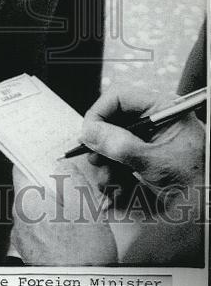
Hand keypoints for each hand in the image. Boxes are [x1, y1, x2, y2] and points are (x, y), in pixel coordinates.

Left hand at [10, 166, 117, 265]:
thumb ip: (70, 179)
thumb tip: (60, 164)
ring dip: (52, 208)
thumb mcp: (85, 208)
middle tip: (73, 191)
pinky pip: (38, 229)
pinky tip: (71, 235)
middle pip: (30, 190)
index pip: (20, 167)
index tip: (47, 154)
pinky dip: (51, 226)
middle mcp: (18, 220)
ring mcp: (22, 238)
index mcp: (28, 204)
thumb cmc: (84, 255)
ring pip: (36, 210)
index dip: (35, 157)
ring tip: (76, 218)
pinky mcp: (30, 252)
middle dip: (50, 187)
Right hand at [79, 87, 205, 264]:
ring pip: (113, 142)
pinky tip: (116, 188)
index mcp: (162, 110)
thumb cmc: (197, 180)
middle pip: (113, 121)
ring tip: (109, 183)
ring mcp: (149, 140)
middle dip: (101, 144)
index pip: (120, 97)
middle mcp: (153, 121)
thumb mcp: (156, 161)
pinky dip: (114, 173)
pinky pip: (120, 159)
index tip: (88, 134)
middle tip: (96, 161)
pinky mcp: (145, 157)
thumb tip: (90, 132)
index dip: (100, 113)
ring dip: (106, 164)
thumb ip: (120, 145)